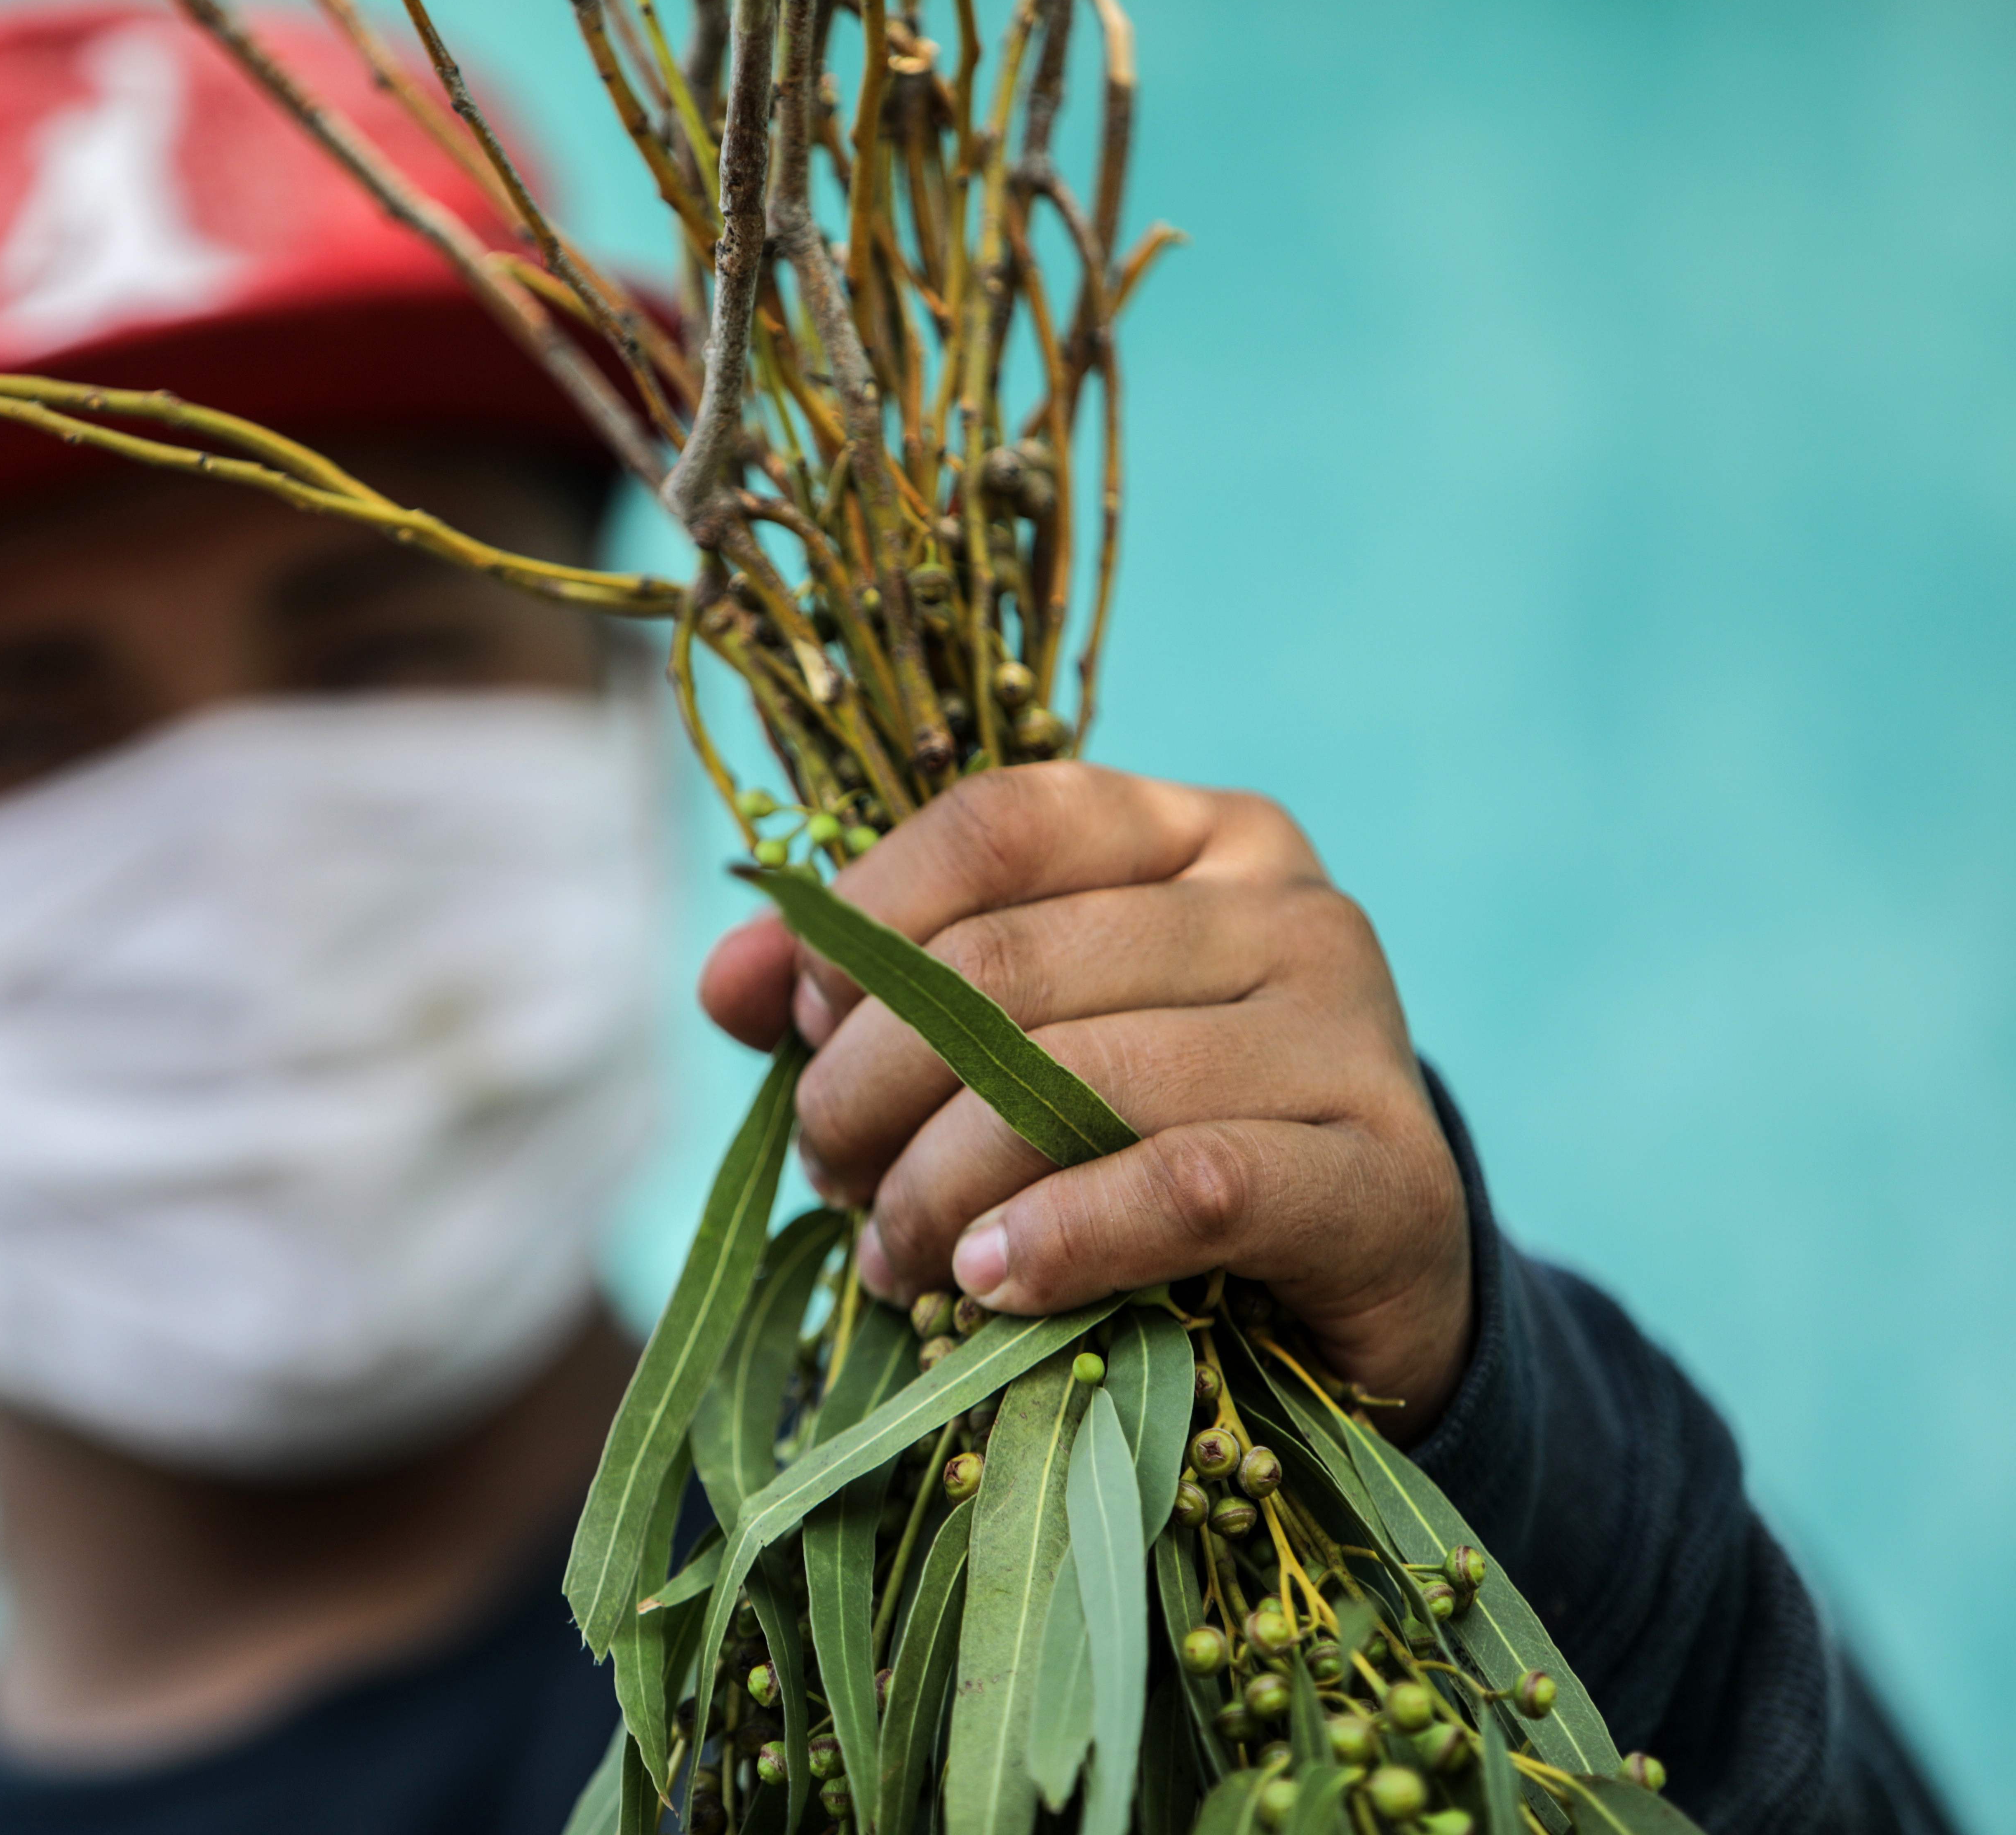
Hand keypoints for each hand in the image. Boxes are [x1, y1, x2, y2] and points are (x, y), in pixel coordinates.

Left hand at [699, 764, 1473, 1435]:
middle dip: (874, 1084)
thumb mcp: (1021, 1044)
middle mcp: (1288, 906)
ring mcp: (1352, 1030)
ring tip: (889, 1257)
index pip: (998, 826)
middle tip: (828, 1175)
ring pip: (1082, 1081)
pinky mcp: (1383, 1172)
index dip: (867, 923)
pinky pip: (1188, 1185)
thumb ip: (877, 997)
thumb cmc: (1163, 1134)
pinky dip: (1062, 1238)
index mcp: (1198, 835)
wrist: (1365, 1272)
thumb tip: (727, 977)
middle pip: (1014, 968)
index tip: (797, 1028)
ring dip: (941, 1185)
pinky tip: (985, 1284)